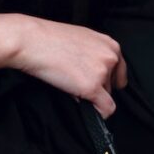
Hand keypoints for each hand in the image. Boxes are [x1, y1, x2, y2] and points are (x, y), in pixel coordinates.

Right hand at [11, 15, 126, 117]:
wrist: (33, 41)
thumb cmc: (51, 38)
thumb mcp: (82, 38)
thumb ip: (95, 53)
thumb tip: (97, 74)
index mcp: (110, 43)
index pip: (120, 71)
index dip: (108, 80)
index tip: (99, 84)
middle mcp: (110, 57)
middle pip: (113, 85)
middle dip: (97, 88)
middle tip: (76, 80)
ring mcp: (102, 72)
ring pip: (107, 97)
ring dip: (91, 96)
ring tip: (70, 84)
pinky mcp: (92, 87)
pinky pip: (106, 110)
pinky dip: (98, 114)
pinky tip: (84, 105)